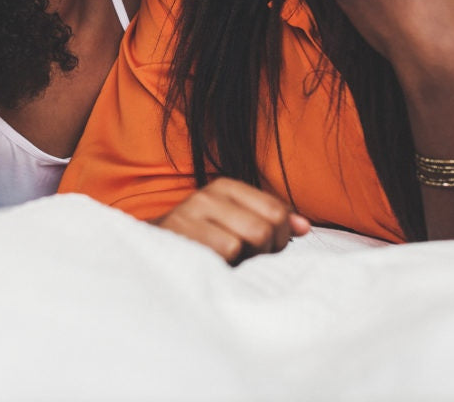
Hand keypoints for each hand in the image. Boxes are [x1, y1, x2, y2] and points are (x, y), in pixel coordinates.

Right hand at [155, 177, 310, 264]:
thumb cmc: (200, 244)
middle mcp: (207, 195)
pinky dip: (227, 266)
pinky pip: (228, 252)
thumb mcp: (235, 226)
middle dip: (264, 251)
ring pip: (250, 240)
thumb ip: (270, 222)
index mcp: (224, 188)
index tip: (266, 249)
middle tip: (244, 259)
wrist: (149, 256)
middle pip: (266, 228)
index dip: (280, 236)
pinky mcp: (180, 233)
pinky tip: (212, 266)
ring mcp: (191, 213)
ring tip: (225, 262)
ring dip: (244, 260)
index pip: (276, 210)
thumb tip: (304, 227)